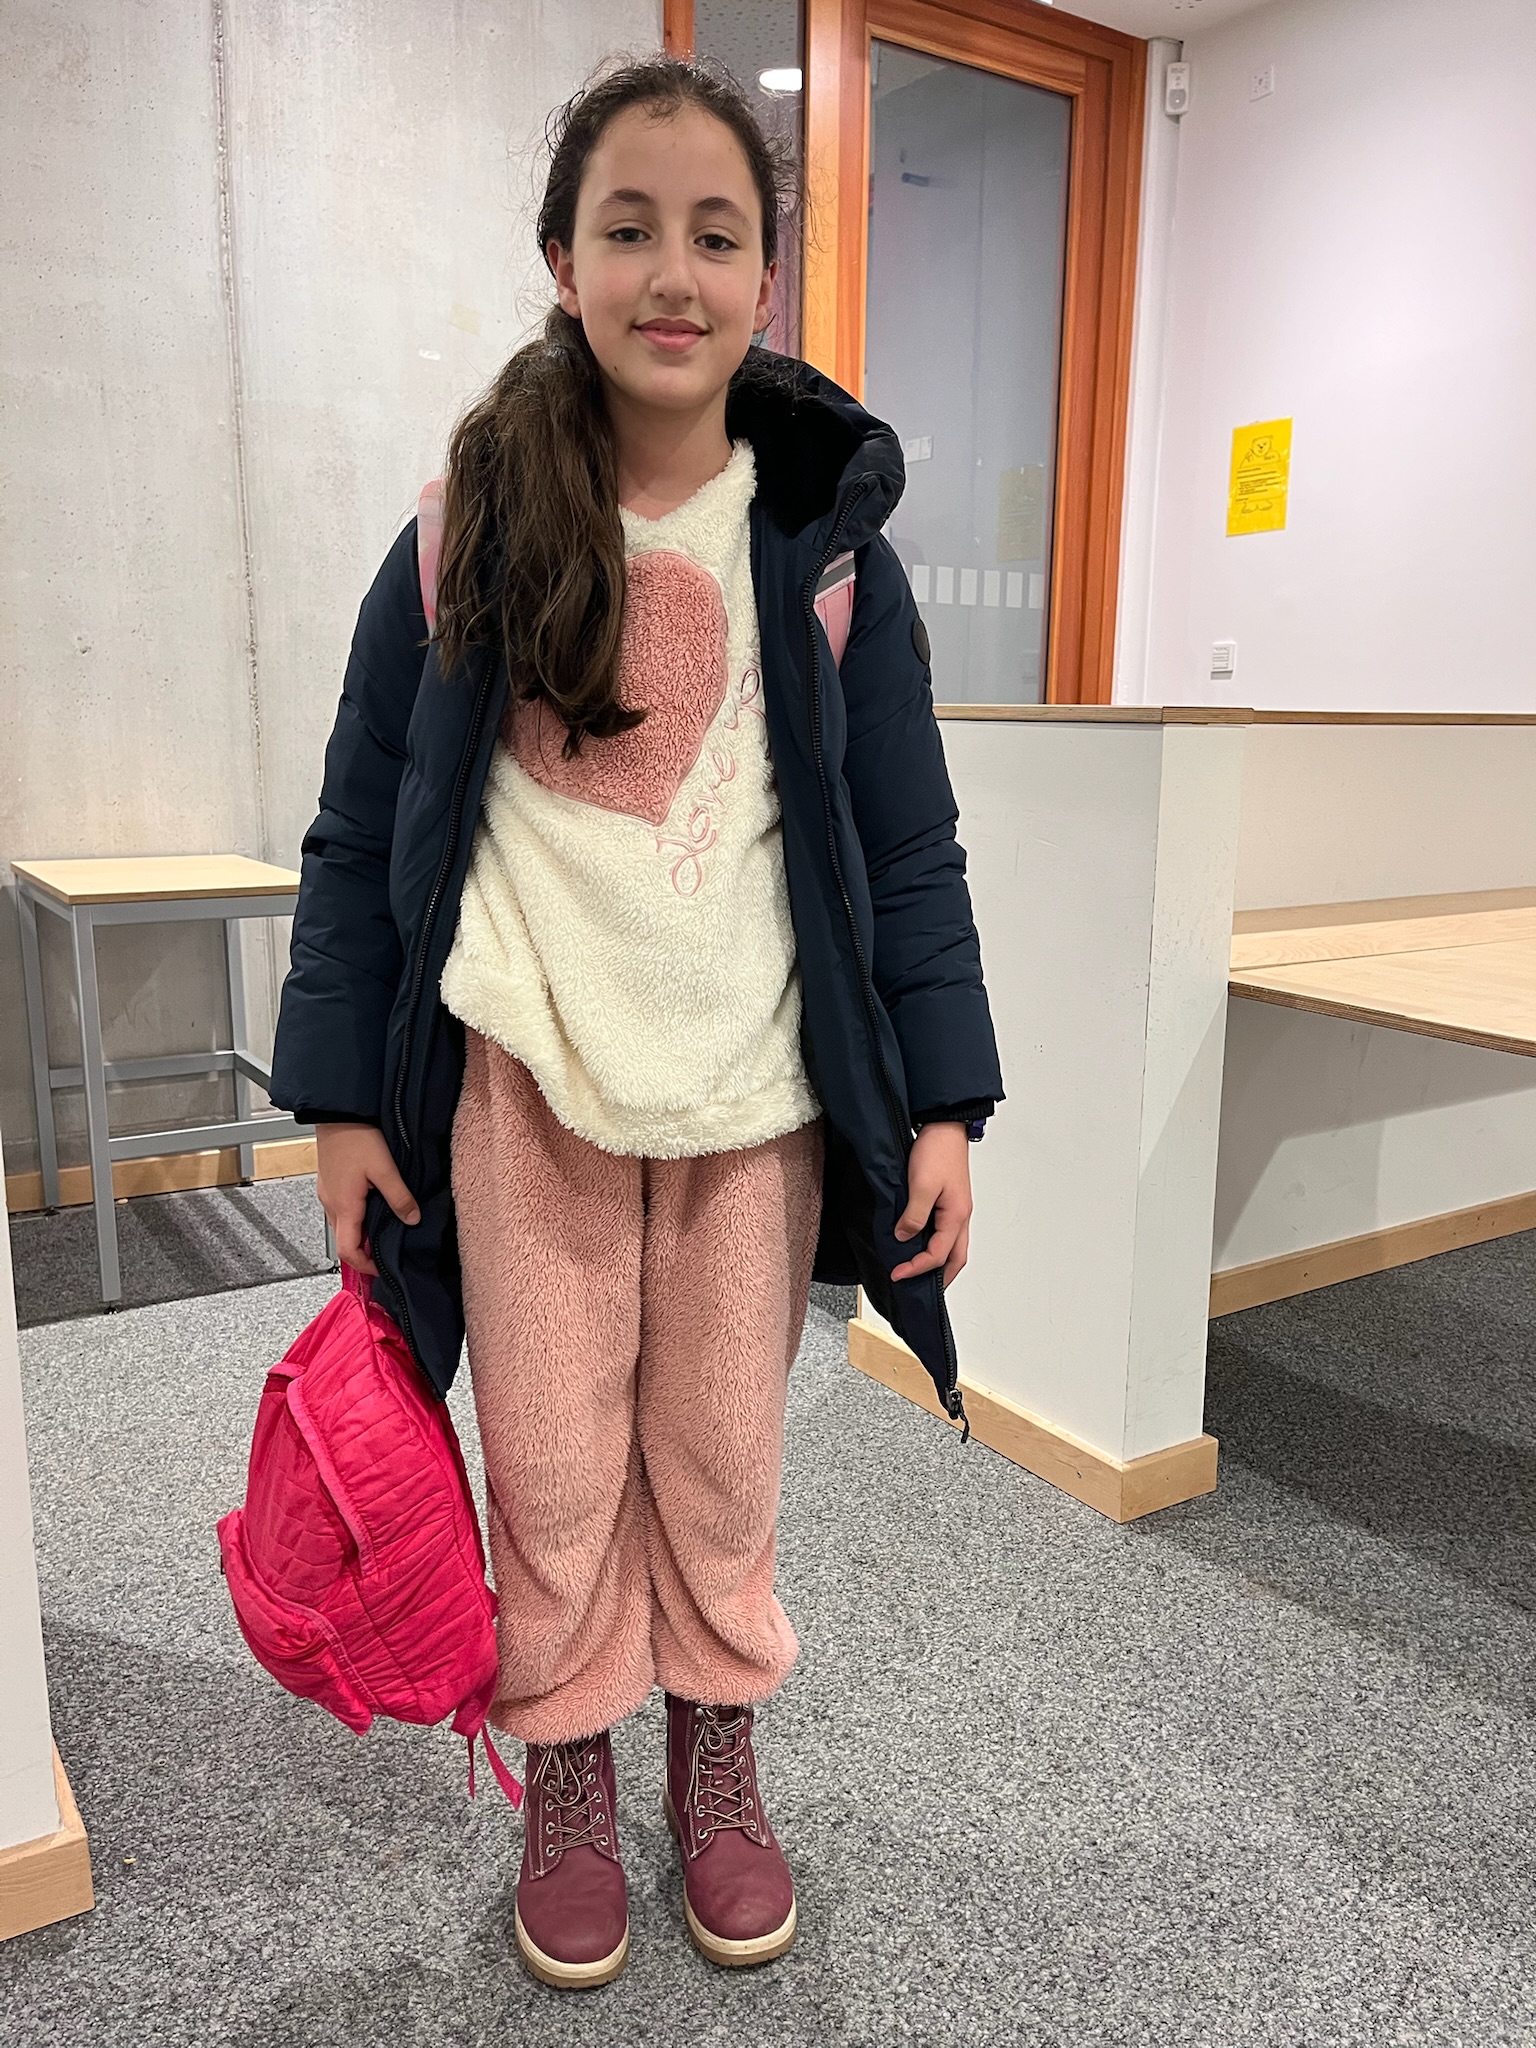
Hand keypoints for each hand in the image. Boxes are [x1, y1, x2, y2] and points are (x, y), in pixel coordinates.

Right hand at [315, 1123, 419, 1275]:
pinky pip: (341, 1208)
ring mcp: (327, 1192)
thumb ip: (399, 1197)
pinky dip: (356, 1216)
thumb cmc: (357, 1137)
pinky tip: (373, 1205)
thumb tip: (413, 1220)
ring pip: (342, 1225)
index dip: (364, 1265)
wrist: (337, 1111)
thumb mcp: (385, 1169)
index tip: (382, 1269)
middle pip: (344, 1240)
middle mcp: (331, 1203)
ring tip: (384, 1228)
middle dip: (365, 1251)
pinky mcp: (329, 1181)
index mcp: (344, 1206)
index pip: (347, 1251)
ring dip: (361, 1232)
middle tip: (387, 1250)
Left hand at [890, 1122, 972, 1286]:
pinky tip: (923, 1243)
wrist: (944, 1126)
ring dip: (940, 1263)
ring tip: (921, 1272)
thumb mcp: (920, 1186)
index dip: (917, 1268)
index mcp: (956, 1216)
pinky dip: (937, 1245)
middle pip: (956, 1258)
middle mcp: (961, 1216)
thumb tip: (905, 1238)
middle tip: (922, 1290)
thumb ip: (914, 1216)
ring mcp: (958, 1209)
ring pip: (954, 1246)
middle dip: (941, 1278)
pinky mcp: (951, 1201)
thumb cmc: (936, 1151)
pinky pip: (947, 1232)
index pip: (938, 1255)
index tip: (898, 1274)